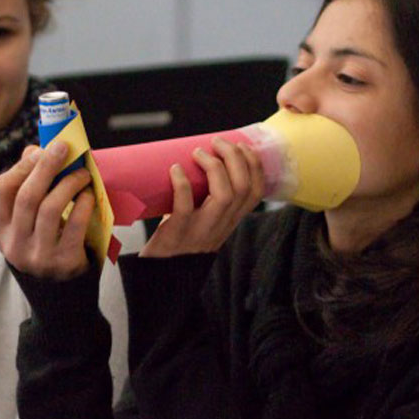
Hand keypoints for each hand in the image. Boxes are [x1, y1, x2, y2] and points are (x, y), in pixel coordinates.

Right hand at [0, 141, 94, 279]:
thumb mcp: (27, 222)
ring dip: (68, 183)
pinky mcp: (62, 262)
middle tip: (65, 148)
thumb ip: (27, 187)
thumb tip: (34, 151)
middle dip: (46, 167)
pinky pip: (74, 225)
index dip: (21, 166)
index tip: (42, 150)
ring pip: (49, 209)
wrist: (60, 293)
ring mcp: (36, 256)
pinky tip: (88, 195)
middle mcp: (13, 244)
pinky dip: (83, 204)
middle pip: (26, 196)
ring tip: (81, 174)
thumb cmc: (44, 244)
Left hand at [140, 137, 263, 257]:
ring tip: (198, 152)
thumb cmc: (180, 241)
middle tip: (217, 142)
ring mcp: (201, 231)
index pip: (256, 192)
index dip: (254, 165)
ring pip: (224, 196)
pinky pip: (185, 207)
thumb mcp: (205, 223)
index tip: (241, 145)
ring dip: (213, 167)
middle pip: (243, 187)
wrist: (161, 276)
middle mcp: (221, 226)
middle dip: (234, 157)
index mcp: (230, 221)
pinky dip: (182, 184)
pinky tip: (175, 169)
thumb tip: (203, 159)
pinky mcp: (178, 235)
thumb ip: (209, 200)